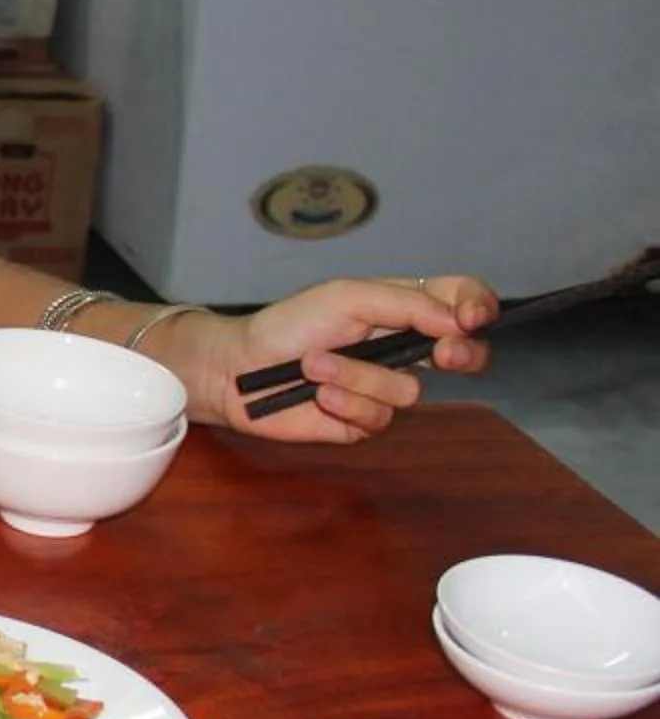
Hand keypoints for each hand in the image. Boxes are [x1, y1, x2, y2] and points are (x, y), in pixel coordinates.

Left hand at [190, 276, 497, 440]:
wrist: (239, 368)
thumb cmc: (288, 325)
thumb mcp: (346, 297)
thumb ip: (405, 304)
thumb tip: (459, 322)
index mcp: (402, 309)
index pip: (460, 301)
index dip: (478, 306)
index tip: (472, 318)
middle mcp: (402, 348)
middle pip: (465, 354)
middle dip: (461, 355)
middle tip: (443, 353)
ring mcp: (385, 387)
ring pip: (409, 391)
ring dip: (358, 376)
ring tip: (314, 364)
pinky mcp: (365, 421)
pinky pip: (378, 418)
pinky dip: (345, 402)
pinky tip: (316, 394)